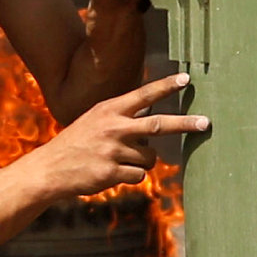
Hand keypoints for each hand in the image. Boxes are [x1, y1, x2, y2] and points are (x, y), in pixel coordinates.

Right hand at [31, 72, 204, 201]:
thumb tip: (156, 119)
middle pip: (158, 125)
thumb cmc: (78, 143)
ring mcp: (113, 151)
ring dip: (140, 162)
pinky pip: (139, 176)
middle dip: (185, 123)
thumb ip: (123, 117)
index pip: (143, 95)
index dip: (165, 86)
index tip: (186, 78)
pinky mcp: (112, 173)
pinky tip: (110, 173)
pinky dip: (130, 177)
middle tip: (206, 123)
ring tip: (117, 161)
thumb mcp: (96, 120)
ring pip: (149, 158)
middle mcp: (113, 127)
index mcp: (110, 110)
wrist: (50, 168)